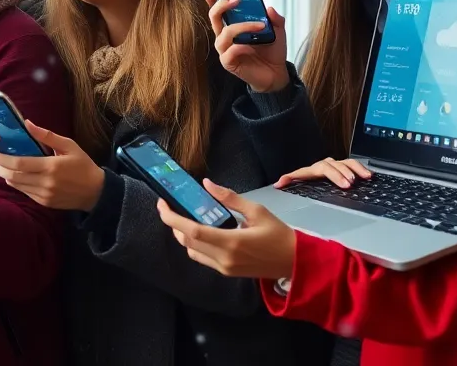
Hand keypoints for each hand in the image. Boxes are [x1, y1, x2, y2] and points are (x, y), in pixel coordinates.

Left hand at [0, 120, 104, 211]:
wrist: (96, 192)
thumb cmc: (83, 165)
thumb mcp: (69, 145)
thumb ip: (46, 136)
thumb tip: (27, 124)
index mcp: (51, 166)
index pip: (18, 163)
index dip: (1, 157)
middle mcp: (45, 183)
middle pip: (13, 176)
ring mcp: (44, 195)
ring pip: (16, 185)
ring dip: (7, 174)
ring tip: (5, 164)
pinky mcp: (44, 203)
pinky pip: (24, 192)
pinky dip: (18, 183)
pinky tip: (20, 174)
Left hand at [156, 178, 296, 279]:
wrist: (295, 262)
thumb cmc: (278, 234)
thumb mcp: (257, 210)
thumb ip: (230, 198)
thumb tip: (207, 184)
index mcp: (231, 242)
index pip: (192, 231)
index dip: (172, 218)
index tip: (162, 204)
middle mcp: (223, 258)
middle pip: (187, 242)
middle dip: (173, 224)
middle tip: (170, 207)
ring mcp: (224, 268)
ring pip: (192, 252)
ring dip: (183, 235)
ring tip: (183, 217)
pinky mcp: (226, 272)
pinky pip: (202, 258)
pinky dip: (194, 244)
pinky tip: (198, 231)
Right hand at [204, 0, 289, 93]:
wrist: (276, 74)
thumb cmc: (272, 51)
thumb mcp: (278, 31)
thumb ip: (275, 19)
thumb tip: (269, 8)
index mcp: (232, 26)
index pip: (218, 10)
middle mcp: (225, 36)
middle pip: (214, 17)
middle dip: (221, 5)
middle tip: (237, 0)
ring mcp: (225, 50)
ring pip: (224, 34)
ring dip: (241, 27)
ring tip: (260, 25)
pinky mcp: (228, 63)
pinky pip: (228, 52)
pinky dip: (239, 47)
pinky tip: (249, 47)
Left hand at [276, 157, 372, 189]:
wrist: (311, 175)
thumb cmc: (305, 178)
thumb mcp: (297, 178)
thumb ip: (289, 179)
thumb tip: (278, 183)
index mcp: (316, 168)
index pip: (326, 168)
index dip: (336, 175)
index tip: (346, 184)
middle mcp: (327, 164)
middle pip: (338, 165)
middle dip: (345, 174)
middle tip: (352, 184)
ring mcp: (337, 164)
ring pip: (348, 163)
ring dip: (356, 169)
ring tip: (365, 177)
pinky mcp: (345, 167)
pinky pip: (354, 165)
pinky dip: (362, 169)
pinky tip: (369, 176)